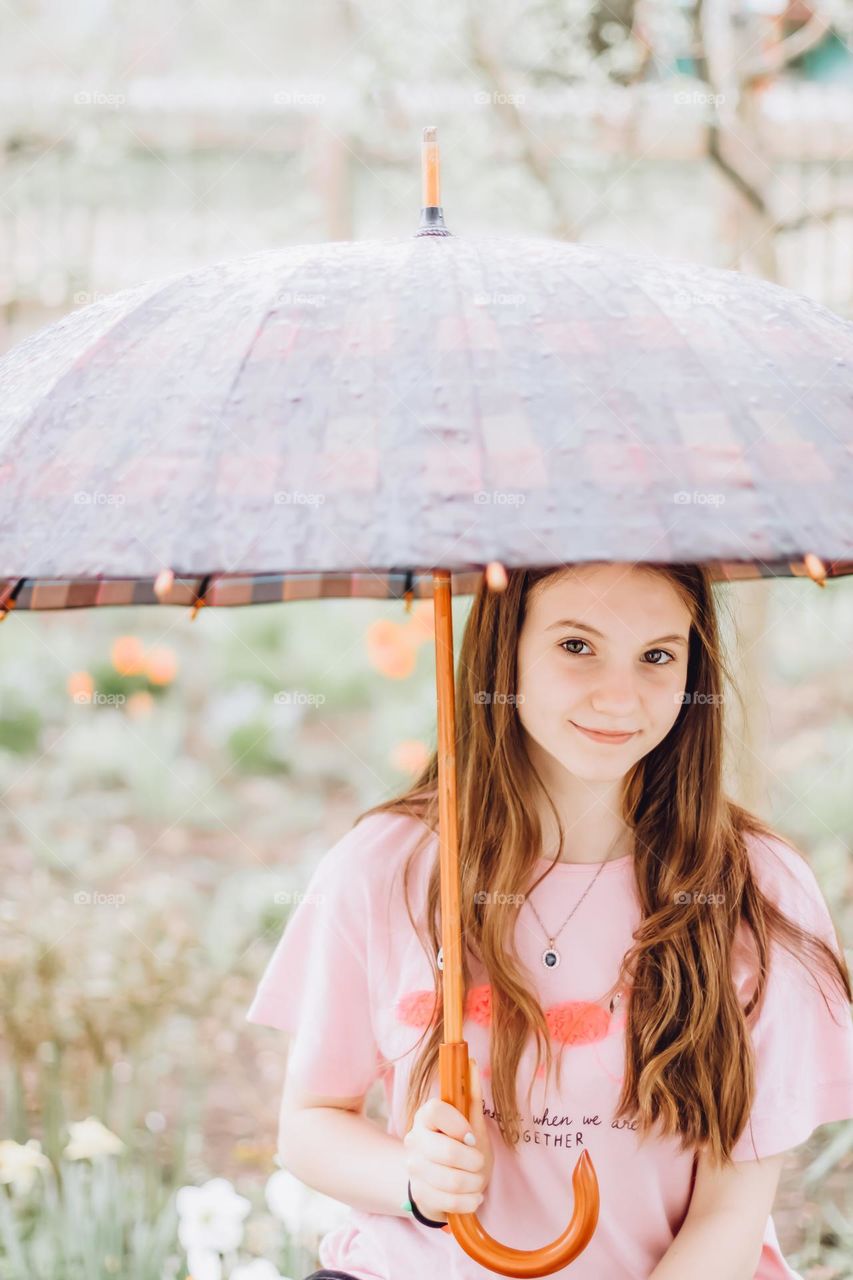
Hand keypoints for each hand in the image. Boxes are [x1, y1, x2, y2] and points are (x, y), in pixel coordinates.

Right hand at [403, 1058, 493, 1224]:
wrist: (449, 1184)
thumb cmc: (464, 1148)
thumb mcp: (472, 1123)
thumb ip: (471, 1094)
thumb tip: (473, 1062)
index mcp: (426, 1117)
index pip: (435, 1111)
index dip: (458, 1124)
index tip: (471, 1135)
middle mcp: (414, 1140)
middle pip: (444, 1151)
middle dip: (472, 1160)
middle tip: (479, 1162)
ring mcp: (414, 1169)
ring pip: (450, 1179)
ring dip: (474, 1183)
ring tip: (478, 1180)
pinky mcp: (420, 1194)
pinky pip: (451, 1201)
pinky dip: (470, 1201)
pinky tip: (473, 1196)